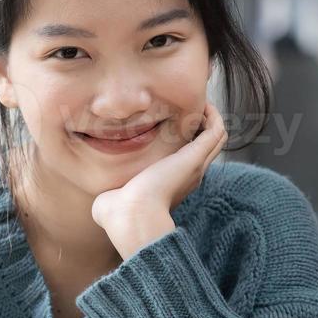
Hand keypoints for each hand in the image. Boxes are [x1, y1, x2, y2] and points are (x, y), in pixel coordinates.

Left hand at [90, 100, 227, 258]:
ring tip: (198, 101)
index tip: (173, 123)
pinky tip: (201, 104)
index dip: (185, 139)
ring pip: (217, 136)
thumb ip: (113, 195)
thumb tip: (101, 199)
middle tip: (189, 106)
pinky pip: (216, 131)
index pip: (189, 158)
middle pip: (208, 145)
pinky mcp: (195, 157)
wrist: (130, 216)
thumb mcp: (116, 199)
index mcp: (173, 184)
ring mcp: (195, 166)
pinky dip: (213, 116)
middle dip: (201, 123)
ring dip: (210, 116)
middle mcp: (189, 175)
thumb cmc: (116, 214)